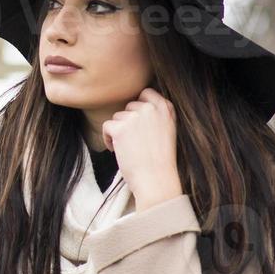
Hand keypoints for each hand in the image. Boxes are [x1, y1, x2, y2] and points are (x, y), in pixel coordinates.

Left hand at [101, 87, 182, 210]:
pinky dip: (108, 139)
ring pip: (117, 117)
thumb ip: (156, 115)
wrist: (157, 180)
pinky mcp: (120, 128)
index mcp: (166, 108)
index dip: (138, 108)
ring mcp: (135, 117)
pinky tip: (117, 151)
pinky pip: (106, 126)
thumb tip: (136, 103)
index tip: (138, 123)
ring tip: (130, 149)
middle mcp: (151, 109)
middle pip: (129, 107)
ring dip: (119, 132)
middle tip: (135, 142)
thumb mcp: (167, 130)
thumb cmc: (160, 160)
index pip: (146, 93)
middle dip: (128, 123)